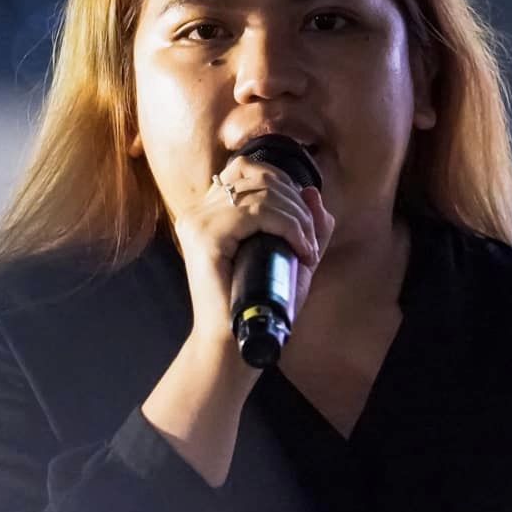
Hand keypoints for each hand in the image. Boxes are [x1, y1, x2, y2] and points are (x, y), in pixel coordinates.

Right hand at [168, 155, 335, 349]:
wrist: (236, 343)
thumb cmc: (261, 304)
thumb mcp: (292, 258)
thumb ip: (306, 226)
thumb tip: (313, 191)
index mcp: (210, 210)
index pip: (248, 168)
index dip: (284, 184)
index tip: (302, 224)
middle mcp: (198, 210)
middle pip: (259, 175)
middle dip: (297, 205)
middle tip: (310, 242)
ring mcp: (198, 221)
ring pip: (262, 193)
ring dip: (298, 218)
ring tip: (307, 249)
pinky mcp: (205, 237)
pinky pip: (256, 213)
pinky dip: (289, 228)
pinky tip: (300, 251)